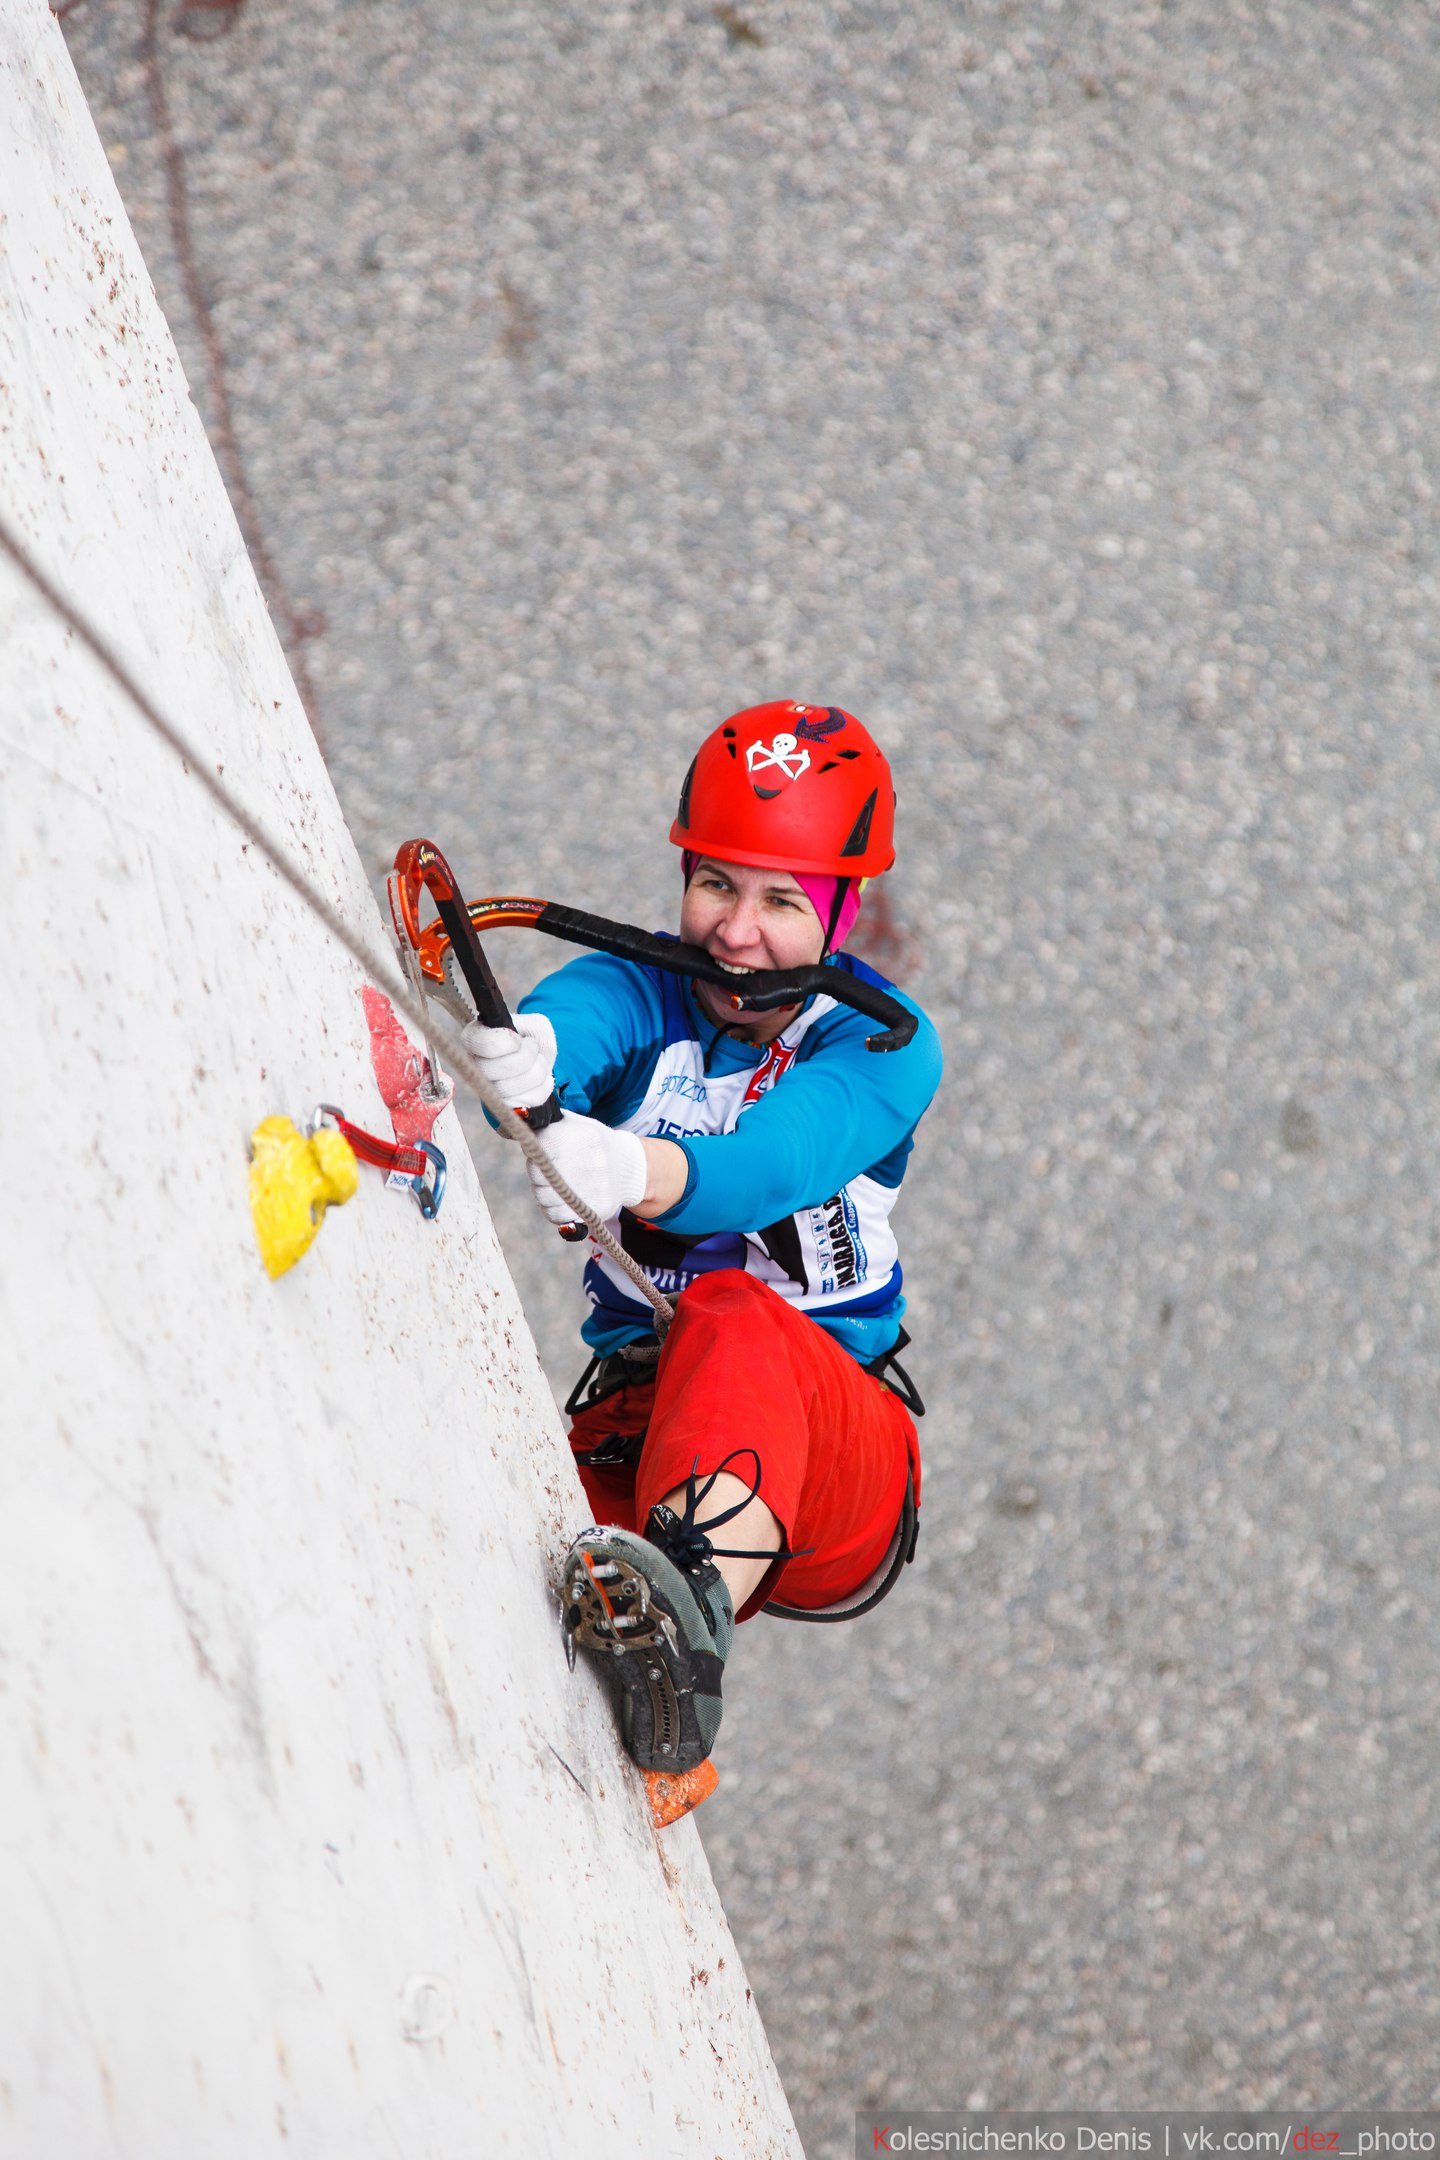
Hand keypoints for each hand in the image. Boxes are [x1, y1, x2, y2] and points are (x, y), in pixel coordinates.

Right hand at [460, 1012, 556, 1115]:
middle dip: (529, 1056)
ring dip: (538, 1071)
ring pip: (516, 1087)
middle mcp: (474, 1065)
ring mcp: (487, 1088)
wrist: (538, 1060)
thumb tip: (519, 1046)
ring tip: (537, 1062)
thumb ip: (530, 1027)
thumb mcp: (533, 1024)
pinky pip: (528, 1101)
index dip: (510, 1043)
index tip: (518, 1040)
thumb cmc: (530, 1038)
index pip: (487, 1044)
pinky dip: (542, 1088)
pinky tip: (539, 1079)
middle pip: (505, 1067)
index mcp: (474, 1039)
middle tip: (531, 1048)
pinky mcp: (503, 1105)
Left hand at [526, 1110, 646, 1225]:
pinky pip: (557, 1215)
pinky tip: (562, 1200)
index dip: (536, 1151)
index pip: (537, 1148)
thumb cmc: (592, 1143)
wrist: (629, 1168)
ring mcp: (594, 1187)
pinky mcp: (597, 1208)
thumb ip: (547, 1121)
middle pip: (537, 1174)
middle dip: (538, 1172)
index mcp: (580, 1136)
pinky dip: (554, 1210)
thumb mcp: (576, 1123)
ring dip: (544, 1192)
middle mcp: (587, 1162)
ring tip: (558, 1185)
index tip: (545, 1151)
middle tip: (552, 1170)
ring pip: (544, 1197)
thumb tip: (519, 1115)